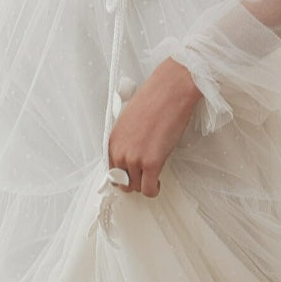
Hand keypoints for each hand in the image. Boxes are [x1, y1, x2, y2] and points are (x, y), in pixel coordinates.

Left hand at [107, 58, 202, 198]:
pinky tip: (158, 182)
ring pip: (135, 187)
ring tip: (153, 176)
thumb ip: (127, 140)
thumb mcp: (129, 120)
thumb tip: (132, 154)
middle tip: (144, 176)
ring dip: (145, 184)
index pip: (110, 170)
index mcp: (113, 140)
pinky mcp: (151, 163)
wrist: (169, 91)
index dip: (122, 175)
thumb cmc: (153, 99)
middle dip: (133, 181)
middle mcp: (120, 151)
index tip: (130, 176)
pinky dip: (154, 190)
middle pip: (121, 182)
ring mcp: (134, 158)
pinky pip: (149, 189)